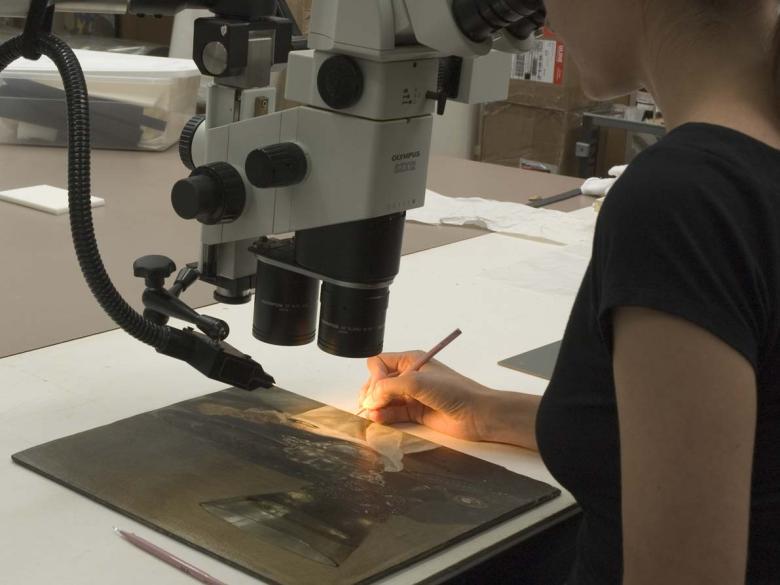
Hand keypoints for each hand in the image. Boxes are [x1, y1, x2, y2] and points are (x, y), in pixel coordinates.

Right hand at [358, 351, 496, 441]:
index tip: (378, 389)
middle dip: (372, 392)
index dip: (375, 376)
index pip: (380, 363)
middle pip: (379, 382)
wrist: (476, 414)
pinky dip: (383, 416)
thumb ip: (389, 387)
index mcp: (410, 360)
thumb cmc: (452, 391)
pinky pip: (393, 413)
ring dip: (375, 406)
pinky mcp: (415, 412)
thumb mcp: (417, 382)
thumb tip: (369, 399)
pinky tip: (378, 419)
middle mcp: (409, 375)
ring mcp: (412, 395)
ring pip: (384, 399)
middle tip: (370, 405)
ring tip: (372, 414)